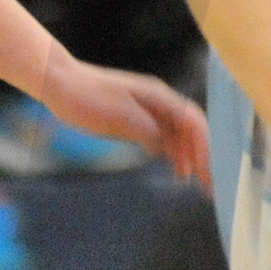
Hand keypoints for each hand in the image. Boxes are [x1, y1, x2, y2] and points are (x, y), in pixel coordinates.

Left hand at [40, 60, 208, 185]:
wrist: (61, 84)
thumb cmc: (87, 97)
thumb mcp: (119, 117)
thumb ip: (146, 131)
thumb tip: (165, 149)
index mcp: (159, 97)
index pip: (193, 123)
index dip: (205, 147)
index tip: (209, 171)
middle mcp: (159, 103)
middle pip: (191, 130)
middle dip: (203, 156)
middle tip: (209, 185)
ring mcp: (148, 111)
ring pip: (178, 136)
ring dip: (189, 157)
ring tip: (194, 183)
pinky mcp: (136, 120)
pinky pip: (163, 138)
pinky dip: (172, 154)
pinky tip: (175, 169)